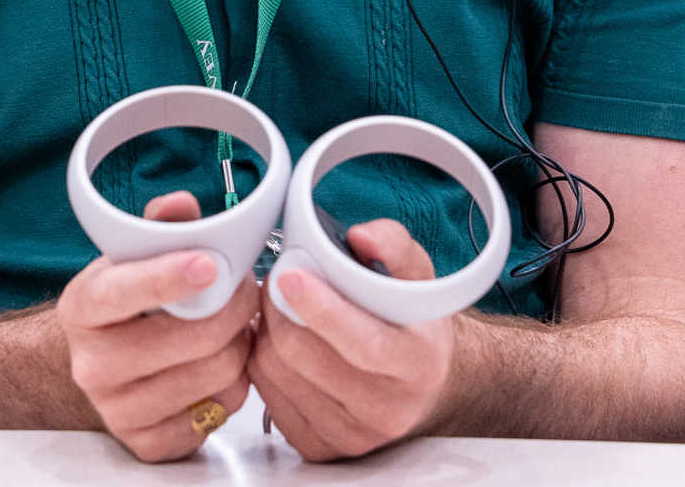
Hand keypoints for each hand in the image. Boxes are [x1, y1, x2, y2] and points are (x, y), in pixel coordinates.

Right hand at [57, 190, 256, 461]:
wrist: (103, 366)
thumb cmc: (128, 303)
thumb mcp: (132, 258)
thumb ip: (160, 227)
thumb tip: (181, 204)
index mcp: (83, 307)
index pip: (122, 293)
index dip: (169, 277)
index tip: (209, 264)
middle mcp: (92, 365)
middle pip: (193, 337)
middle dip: (235, 308)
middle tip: (243, 291)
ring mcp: (117, 411)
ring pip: (217, 373)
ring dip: (240, 346)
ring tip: (232, 329)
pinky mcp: (149, 444)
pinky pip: (222, 410)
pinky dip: (234, 386)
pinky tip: (218, 367)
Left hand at [248, 219, 454, 459]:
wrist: (421, 384)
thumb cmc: (412, 323)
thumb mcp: (418, 275)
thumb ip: (394, 245)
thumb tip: (362, 237)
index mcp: (417, 362)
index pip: (359, 340)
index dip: (320, 307)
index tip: (290, 276)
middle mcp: (388, 408)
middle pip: (301, 354)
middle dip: (279, 310)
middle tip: (277, 283)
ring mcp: (352, 435)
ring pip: (276, 373)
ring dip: (266, 334)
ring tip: (280, 312)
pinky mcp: (321, 448)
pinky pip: (266, 398)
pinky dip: (263, 364)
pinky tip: (280, 346)